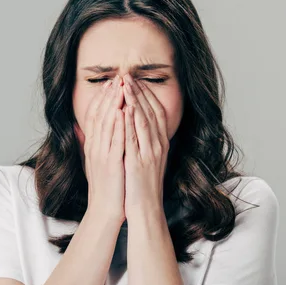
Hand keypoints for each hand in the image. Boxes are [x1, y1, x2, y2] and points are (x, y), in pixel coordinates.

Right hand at [76, 75, 125, 222]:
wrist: (105, 209)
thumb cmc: (104, 186)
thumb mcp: (95, 161)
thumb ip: (89, 144)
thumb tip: (80, 129)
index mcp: (92, 145)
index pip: (95, 116)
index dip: (101, 98)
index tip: (109, 84)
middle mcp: (94, 147)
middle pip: (100, 115)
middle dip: (108, 95)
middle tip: (116, 78)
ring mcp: (102, 154)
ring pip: (106, 123)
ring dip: (113, 104)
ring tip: (120, 88)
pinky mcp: (111, 162)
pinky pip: (115, 139)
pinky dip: (119, 124)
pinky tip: (124, 111)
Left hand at [122, 74, 168, 215]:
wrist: (146, 209)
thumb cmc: (142, 185)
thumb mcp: (147, 159)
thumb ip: (143, 141)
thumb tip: (134, 123)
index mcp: (160, 143)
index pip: (156, 111)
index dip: (146, 94)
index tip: (135, 80)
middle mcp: (158, 145)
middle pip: (151, 111)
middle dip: (139, 91)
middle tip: (128, 76)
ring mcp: (150, 153)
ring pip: (144, 121)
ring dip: (135, 101)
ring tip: (125, 85)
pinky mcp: (139, 162)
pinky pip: (135, 138)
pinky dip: (131, 122)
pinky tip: (125, 109)